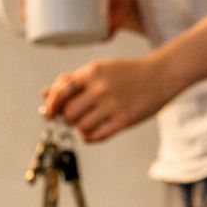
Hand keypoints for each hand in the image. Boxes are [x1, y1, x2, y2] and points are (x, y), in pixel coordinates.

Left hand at [39, 55, 179, 142]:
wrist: (161, 75)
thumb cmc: (126, 73)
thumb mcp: (99, 69)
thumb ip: (71, 81)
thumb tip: (44, 94)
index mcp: (92, 72)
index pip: (61, 92)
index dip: (52, 106)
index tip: (51, 113)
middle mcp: (101, 88)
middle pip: (69, 113)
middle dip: (68, 118)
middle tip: (77, 116)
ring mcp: (113, 105)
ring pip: (80, 127)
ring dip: (80, 128)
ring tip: (89, 122)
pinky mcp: (124, 120)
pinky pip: (95, 136)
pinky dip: (89, 137)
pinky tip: (94, 131)